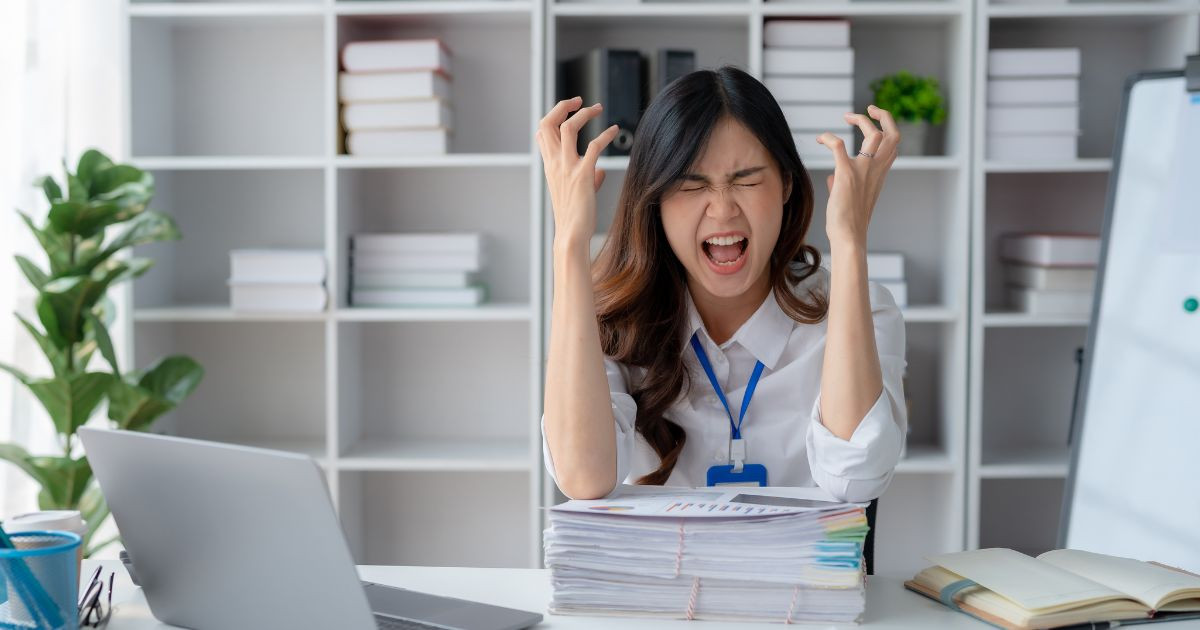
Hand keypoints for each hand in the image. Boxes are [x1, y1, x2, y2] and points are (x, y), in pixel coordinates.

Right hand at [536, 96, 619, 250]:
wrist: (571, 234)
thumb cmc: (574, 216)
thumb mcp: (577, 192)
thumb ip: (587, 177)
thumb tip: (600, 171)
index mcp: (550, 165)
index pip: (542, 132)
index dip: (553, 116)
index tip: (569, 110)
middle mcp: (555, 163)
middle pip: (548, 122)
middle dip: (563, 106)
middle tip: (579, 100)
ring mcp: (567, 167)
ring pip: (568, 127)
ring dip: (584, 113)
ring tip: (597, 108)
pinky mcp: (583, 174)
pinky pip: (594, 146)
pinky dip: (605, 135)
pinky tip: (615, 131)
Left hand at [816, 104, 898, 249]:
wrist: (848, 236)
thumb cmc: (847, 221)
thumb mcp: (847, 198)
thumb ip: (842, 183)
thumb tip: (831, 178)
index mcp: (880, 174)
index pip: (893, 145)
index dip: (887, 127)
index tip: (875, 121)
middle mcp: (876, 170)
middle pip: (892, 135)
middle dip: (884, 116)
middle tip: (868, 109)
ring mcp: (863, 171)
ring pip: (874, 135)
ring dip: (860, 120)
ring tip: (845, 117)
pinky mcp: (846, 174)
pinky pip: (838, 145)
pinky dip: (828, 137)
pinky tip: (819, 139)